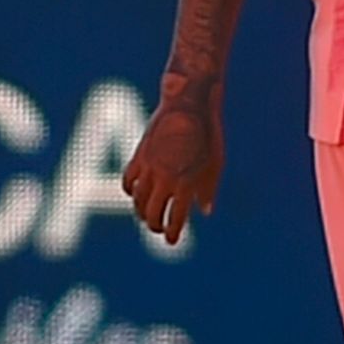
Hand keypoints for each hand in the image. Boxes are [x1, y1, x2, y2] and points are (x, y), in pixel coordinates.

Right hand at [121, 89, 223, 245]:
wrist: (189, 102)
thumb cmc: (208, 133)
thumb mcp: (215, 163)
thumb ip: (208, 189)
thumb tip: (204, 212)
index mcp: (186, 183)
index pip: (176, 218)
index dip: (173, 233)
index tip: (173, 240)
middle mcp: (165, 178)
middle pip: (152, 214)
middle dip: (155, 225)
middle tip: (159, 229)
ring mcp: (150, 167)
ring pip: (137, 200)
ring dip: (141, 211)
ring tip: (147, 215)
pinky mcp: (139, 154)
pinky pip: (128, 180)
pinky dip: (130, 191)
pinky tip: (136, 193)